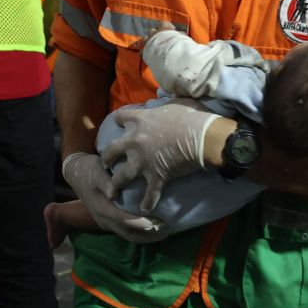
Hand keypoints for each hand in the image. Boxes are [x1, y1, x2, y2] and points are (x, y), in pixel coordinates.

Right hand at [62, 152, 161, 241]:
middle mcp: (104, 219)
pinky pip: (126, 231)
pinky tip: (153, 227)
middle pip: (129, 234)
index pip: (125, 221)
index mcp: (102, 208)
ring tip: (165, 231)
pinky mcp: (109, 220)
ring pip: (128, 236)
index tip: (160, 222)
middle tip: (168, 230)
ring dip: (147, 236)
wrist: (75, 173)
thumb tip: (113, 193)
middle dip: (149, 235)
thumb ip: (106, 182)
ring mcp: (105, 222)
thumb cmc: (89, 170)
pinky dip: (140, 232)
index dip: (143, 224)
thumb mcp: (97, 171)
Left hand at [100, 100, 221, 211]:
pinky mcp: (156, 176)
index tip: (118, 123)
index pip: (120, 118)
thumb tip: (166, 99)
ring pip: (121, 176)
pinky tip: (145, 208)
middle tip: (105, 163)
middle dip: (106, 158)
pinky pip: (149, 194)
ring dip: (116, 184)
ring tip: (112, 191)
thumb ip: (163, 104)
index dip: (118, 120)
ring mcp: (143, 162)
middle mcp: (135, 142)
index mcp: (139, 121)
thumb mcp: (174, 103)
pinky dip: (147, 203)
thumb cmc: (191, 117)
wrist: (202, 136)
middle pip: (111, 151)